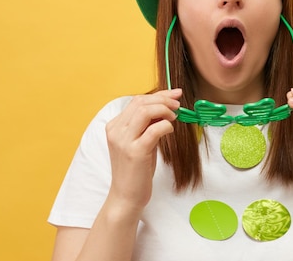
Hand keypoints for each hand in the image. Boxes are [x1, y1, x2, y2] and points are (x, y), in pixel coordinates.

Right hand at [104, 89, 181, 211]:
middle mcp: (116, 130)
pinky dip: (166, 126)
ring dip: (164, 110)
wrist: (126, 196)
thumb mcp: (139, 141)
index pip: (137, 100)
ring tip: (174, 117)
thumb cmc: (136, 169)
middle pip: (141, 102)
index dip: (158, 95)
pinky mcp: (135, 152)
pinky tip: (170, 130)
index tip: (174, 94)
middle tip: (178, 105)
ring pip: (145, 111)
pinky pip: (154, 129)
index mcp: (114, 126)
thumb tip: (166, 107)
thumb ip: (147, 125)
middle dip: (163, 99)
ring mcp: (124, 141)